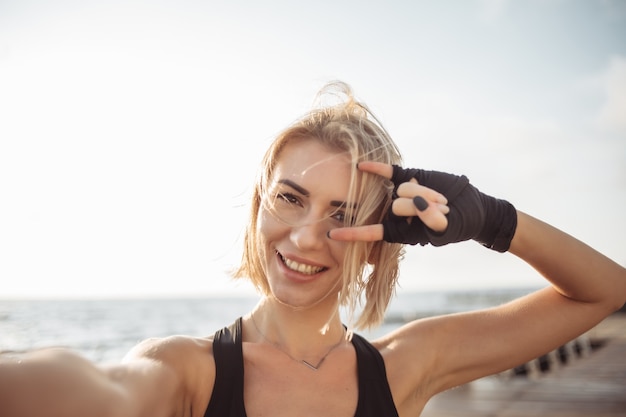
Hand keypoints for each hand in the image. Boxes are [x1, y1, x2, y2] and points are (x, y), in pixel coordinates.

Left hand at [329, 162, 516, 251]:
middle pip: (397, 206)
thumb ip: (432, 221)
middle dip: (422, 207)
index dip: (353, 234)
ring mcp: (400, 193)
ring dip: (427, 194)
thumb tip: (418, 204)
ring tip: (441, 200)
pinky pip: (388, 172)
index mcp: (399, 232)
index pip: (371, 233)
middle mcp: (395, 212)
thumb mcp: (446, 228)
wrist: (471, 207)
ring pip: (402, 190)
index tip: (332, 234)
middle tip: (442, 209)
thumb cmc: (458, 225)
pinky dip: (376, 168)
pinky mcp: (408, 176)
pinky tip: (361, 164)